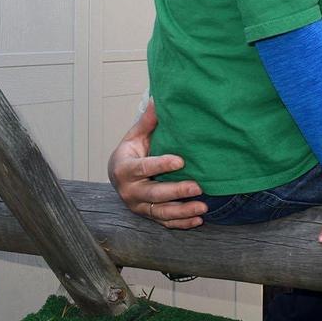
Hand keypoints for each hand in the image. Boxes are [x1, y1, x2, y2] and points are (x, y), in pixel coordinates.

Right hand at [108, 98, 205, 228]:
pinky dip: (181, 223)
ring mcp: (139, 206)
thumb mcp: (135, 136)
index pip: (143, 167)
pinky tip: (197, 220)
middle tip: (198, 187)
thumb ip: (148, 121)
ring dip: (182, 211)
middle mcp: (130, 191)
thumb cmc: (131, 153)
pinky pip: (164, 223)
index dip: (161, 164)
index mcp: (124, 169)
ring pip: (160, 213)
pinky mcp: (148, 216)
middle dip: (176, 192)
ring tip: (203, 207)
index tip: (181, 161)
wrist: (118, 176)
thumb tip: (157, 97)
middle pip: (154, 194)